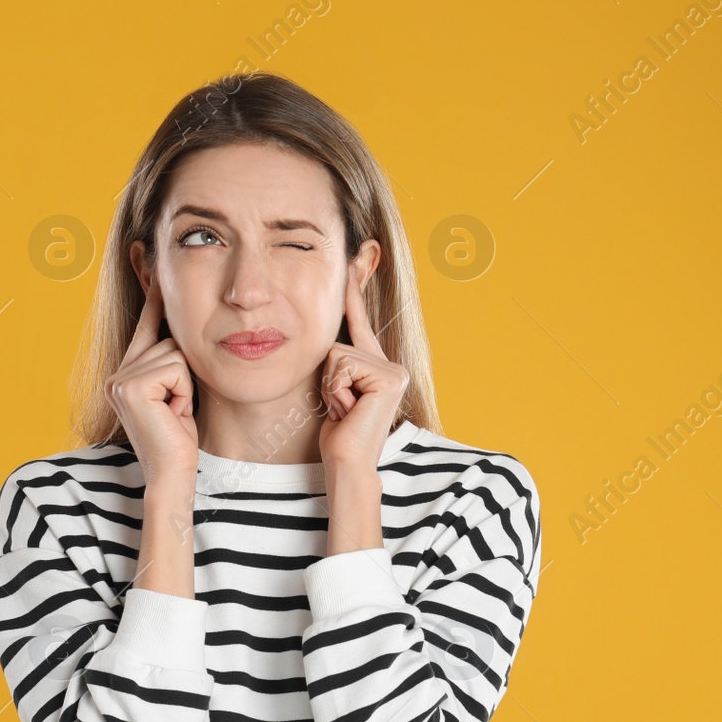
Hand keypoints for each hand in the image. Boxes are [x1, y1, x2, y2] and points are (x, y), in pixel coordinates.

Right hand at [104, 277, 199, 485]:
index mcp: (126, 371)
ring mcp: (120, 378)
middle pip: (169, 337)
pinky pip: (175, 368)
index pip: (146, 322)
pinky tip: (173, 414)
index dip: (152, 292)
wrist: (173, 472)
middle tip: (176, 407)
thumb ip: (173, 358)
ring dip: (186, 384)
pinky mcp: (130, 386)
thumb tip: (184, 321)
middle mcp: (117, 372)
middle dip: (184, 370)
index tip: (149, 256)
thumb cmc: (181, 437)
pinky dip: (183, 392)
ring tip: (176, 412)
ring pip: (175, 352)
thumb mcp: (179, 390)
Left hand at [319, 268, 408, 473]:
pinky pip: (341, 365)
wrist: (347, 462)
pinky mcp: (388, 378)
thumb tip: (327, 338)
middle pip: (339, 343)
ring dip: (330, 386)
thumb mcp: (334, 389)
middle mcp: (392, 366)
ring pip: (336, 354)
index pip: (359, 323)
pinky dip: (335, 390)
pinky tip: (348, 410)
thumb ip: (337, 362)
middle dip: (329, 378)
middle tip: (342, 408)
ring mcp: (393, 371)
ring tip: (344, 410)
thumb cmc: (337, 433)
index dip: (353, 292)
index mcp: (380, 366)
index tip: (355, 258)